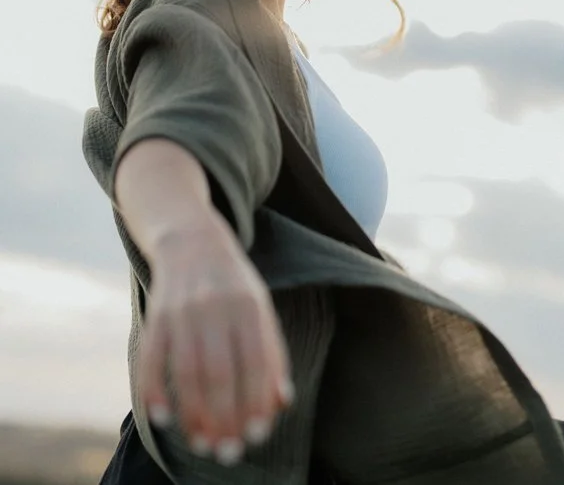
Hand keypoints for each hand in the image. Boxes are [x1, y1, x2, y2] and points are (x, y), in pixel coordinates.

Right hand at [137, 213, 292, 465]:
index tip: (256, 435)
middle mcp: (216, 306)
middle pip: (220, 372)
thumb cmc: (233, 284)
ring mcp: (182, 310)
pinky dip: (155, 390)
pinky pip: (153, 358)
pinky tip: (164, 419)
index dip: (255, 400)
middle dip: (224, 417)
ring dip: (193, 413)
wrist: (192, 240)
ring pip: (186, 371)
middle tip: (228, 453)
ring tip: (202, 443)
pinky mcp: (156, 315)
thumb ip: (272, 352)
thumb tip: (281, 402)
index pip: (255, 360)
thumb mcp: (260, 307)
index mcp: (249, 304)